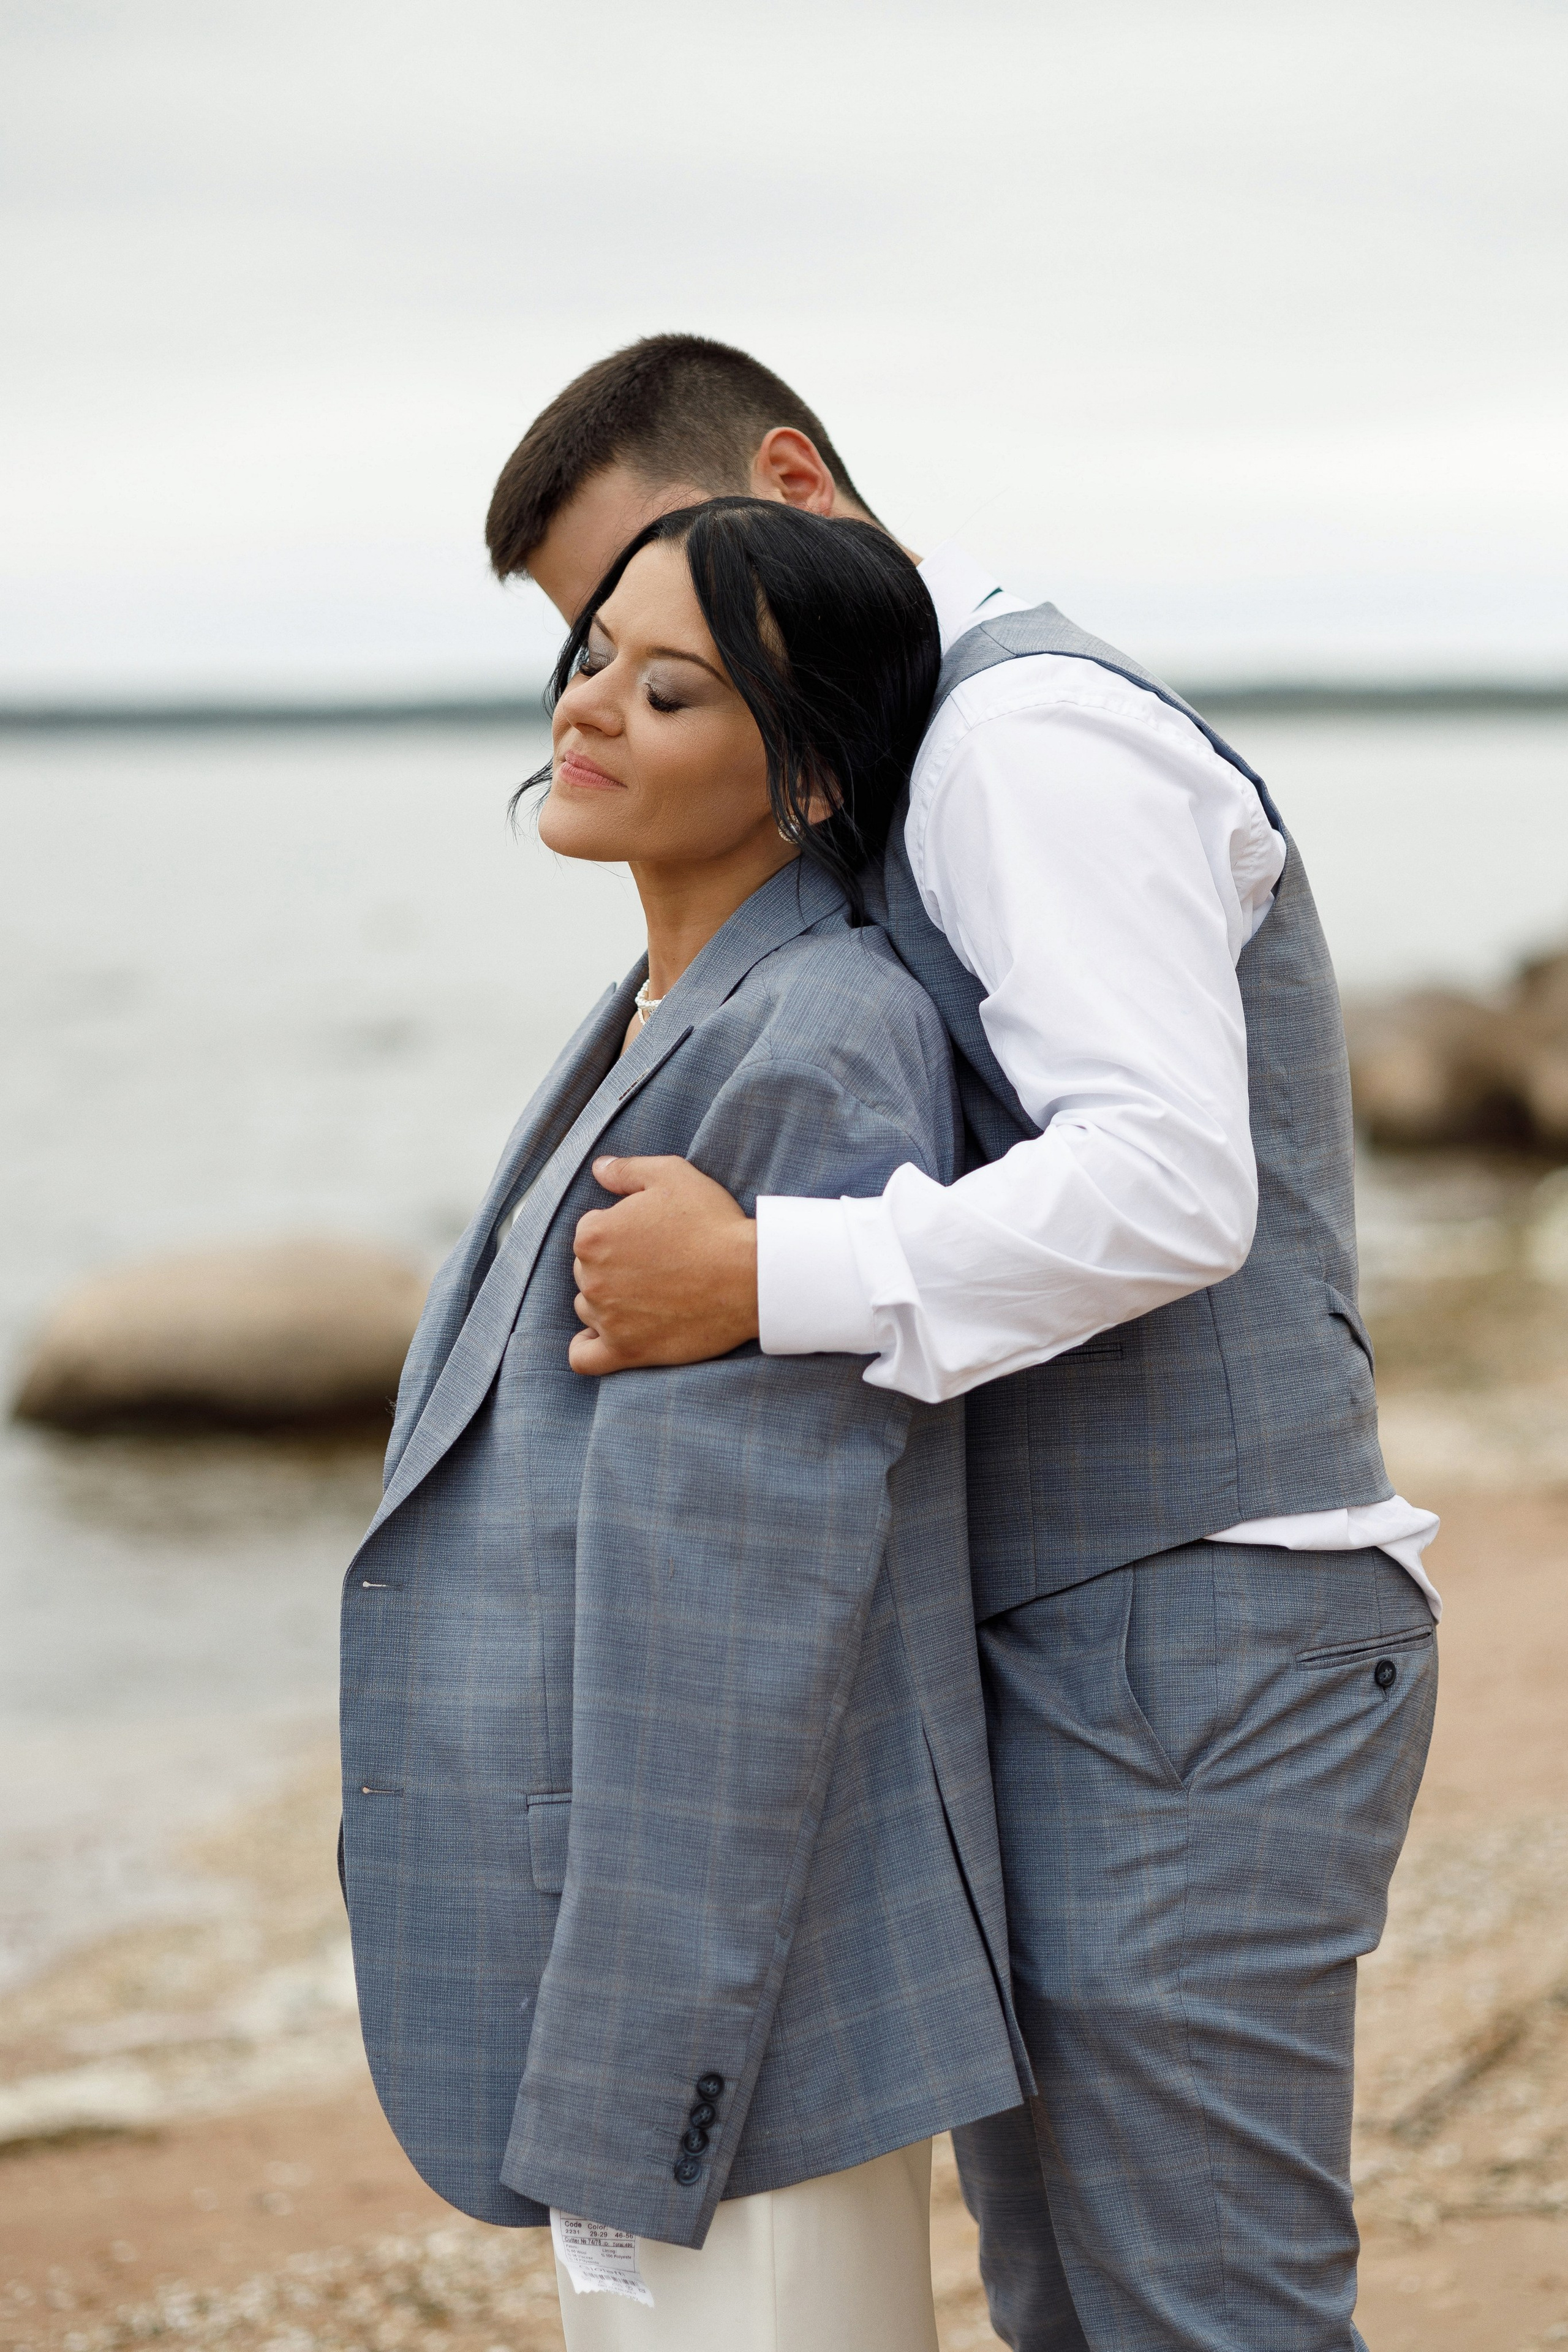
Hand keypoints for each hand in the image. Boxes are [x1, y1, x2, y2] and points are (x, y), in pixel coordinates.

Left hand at [569, 1156, 759, 1374]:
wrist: (750, 1276)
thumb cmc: (714, 1223)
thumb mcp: (672, 1175)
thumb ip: (626, 1170)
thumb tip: (598, 1168)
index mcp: (593, 1234)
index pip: (591, 1232)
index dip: (623, 1231)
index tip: (654, 1236)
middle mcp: (591, 1277)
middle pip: (588, 1271)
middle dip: (615, 1266)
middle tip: (659, 1265)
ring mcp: (607, 1317)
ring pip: (589, 1309)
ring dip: (610, 1302)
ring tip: (652, 1296)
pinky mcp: (626, 1351)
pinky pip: (584, 1358)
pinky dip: (587, 1347)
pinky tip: (605, 1337)